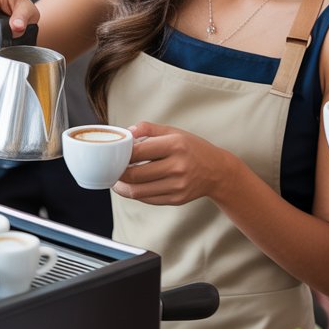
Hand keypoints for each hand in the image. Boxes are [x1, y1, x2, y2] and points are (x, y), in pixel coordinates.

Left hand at [114, 121, 230, 204]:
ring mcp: (177, 185)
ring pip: (138, 191)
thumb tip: (127, 132)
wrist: (218, 171)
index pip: (138, 152)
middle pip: (135, 175)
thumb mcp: (175, 132)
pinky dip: (136, 193)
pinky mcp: (177, 199)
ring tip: (117, 181)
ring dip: (122, 187)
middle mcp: (177, 166)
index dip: (120, 155)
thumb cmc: (193, 149)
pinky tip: (132, 187)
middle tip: (111, 169)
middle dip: (118, 173)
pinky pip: (148, 199)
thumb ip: (149, 129)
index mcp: (175, 145)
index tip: (114, 154)